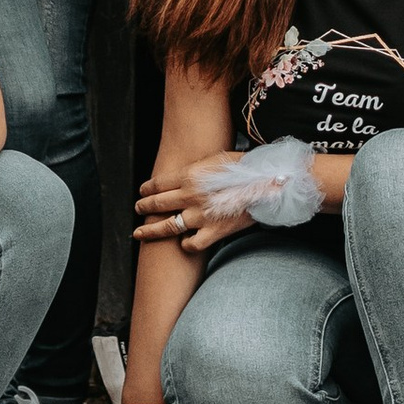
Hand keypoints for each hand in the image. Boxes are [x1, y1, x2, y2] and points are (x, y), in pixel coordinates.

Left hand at [135, 164, 249, 258]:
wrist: (266, 185)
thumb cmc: (244, 168)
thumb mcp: (216, 159)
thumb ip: (197, 169)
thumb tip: (184, 176)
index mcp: (190, 175)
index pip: (158, 183)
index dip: (147, 188)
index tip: (142, 191)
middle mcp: (191, 196)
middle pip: (157, 203)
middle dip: (143, 207)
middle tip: (138, 209)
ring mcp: (200, 216)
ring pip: (167, 226)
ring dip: (150, 230)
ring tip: (140, 233)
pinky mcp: (213, 232)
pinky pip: (190, 244)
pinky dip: (185, 244)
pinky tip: (183, 242)